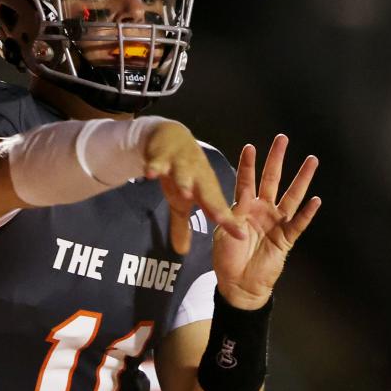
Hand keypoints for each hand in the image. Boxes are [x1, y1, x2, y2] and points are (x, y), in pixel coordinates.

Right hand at [143, 123, 246, 253]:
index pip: (219, 209)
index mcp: (206, 189)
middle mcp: (197, 176)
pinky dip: (155, 165)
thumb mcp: (181, 201)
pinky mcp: (162, 153)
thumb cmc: (181, 174)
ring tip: (186, 192)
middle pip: (206, 192)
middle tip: (221, 219)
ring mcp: (180, 163)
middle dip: (213, 204)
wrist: (170, 137)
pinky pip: (158, 160)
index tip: (241, 236)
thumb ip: (182, 226)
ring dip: (185, 181)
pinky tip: (150, 173)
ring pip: (184, 173)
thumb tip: (181, 252)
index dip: (229, 222)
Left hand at [213, 136, 319, 307]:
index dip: (248, 164)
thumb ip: (232, 214)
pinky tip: (316, 201)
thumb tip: (240, 196)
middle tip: (283, 138)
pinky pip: (298, 224)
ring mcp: (276, 223)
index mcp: (244, 207)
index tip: (251, 146)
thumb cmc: (227, 259)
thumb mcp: (224, 233)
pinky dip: (307, 213)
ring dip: (301, 179)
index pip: (246, 180)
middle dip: (277, 159)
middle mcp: (262, 211)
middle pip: (271, 180)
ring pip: (291, 196)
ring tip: (311, 160)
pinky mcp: (286, 239)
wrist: (238, 285)